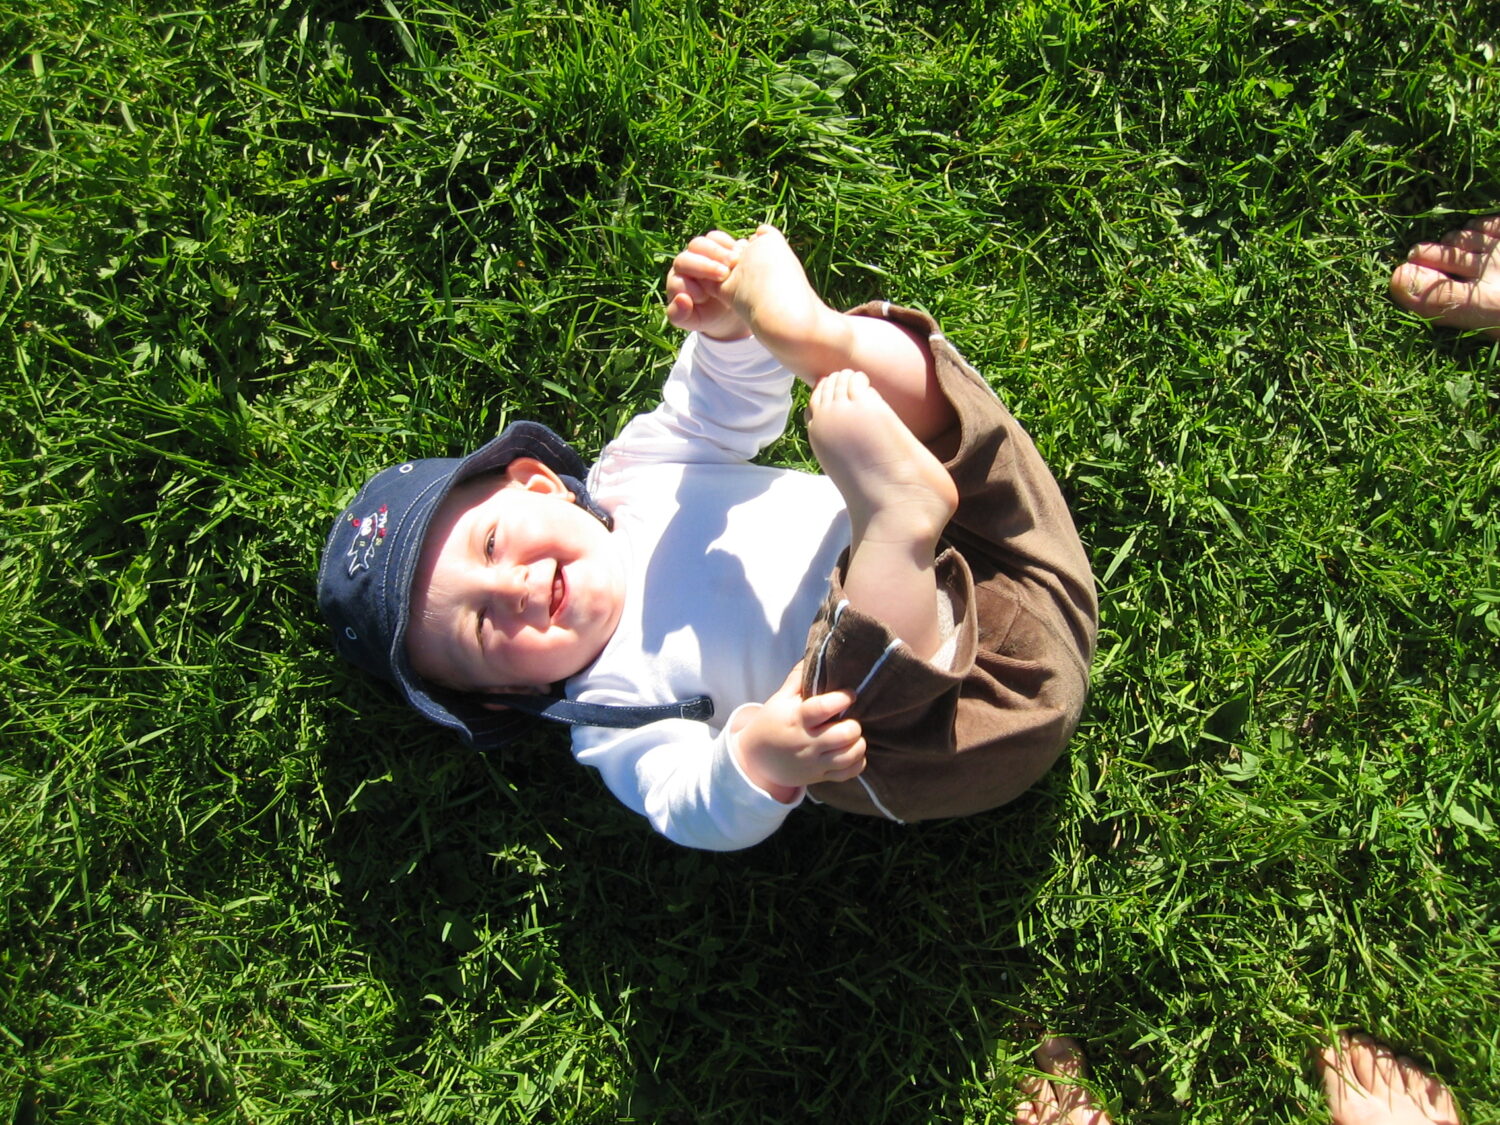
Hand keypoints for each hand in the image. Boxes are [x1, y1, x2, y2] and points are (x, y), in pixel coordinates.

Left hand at [665, 230, 751, 339]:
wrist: (728, 311)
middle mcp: (687, 262)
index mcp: (677, 278)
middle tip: (724, 274)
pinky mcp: (717, 247)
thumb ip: (680, 315)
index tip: (706, 295)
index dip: (692, 281)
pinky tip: (740, 257)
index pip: (679, 271)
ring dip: (718, 251)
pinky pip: (718, 239)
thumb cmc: (707, 316)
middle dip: (707, 263)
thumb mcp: (693, 321)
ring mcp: (701, 253)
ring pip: (703, 242)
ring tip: (734, 264)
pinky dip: (729, 245)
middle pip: (690, 253)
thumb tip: (682, 298)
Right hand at [731, 663, 865, 801]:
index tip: (849, 694)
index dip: (842, 698)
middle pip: (844, 735)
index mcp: (797, 719)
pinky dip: (857, 762)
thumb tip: (815, 651)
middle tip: (848, 719)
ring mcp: (814, 763)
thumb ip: (798, 678)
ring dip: (857, 743)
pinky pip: (848, 773)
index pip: (823, 708)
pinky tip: (851, 751)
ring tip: (851, 735)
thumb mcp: (779, 699)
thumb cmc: (772, 723)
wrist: (755, 759)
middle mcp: (807, 742)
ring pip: (849, 755)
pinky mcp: (819, 776)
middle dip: (853, 724)